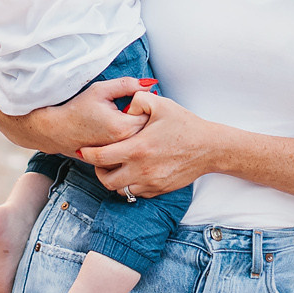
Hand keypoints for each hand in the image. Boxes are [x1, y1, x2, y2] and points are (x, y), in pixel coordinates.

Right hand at [25, 76, 148, 157]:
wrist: (57, 131)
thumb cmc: (77, 109)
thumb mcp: (101, 90)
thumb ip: (127, 85)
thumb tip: (150, 84)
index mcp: (123, 127)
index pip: (151, 114)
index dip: (145, 105)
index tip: (133, 101)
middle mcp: (124, 145)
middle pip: (148, 130)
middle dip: (143, 118)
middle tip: (128, 110)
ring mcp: (119, 155)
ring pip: (140, 141)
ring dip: (137, 131)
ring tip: (121, 121)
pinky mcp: (113, 161)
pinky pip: (130, 150)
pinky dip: (128, 142)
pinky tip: (116, 134)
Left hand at [81, 91, 216, 198]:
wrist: (209, 148)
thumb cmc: (185, 125)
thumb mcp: (162, 104)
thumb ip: (138, 99)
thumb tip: (125, 105)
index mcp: (137, 149)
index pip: (101, 157)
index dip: (88, 154)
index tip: (84, 149)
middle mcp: (141, 170)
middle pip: (106, 180)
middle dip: (98, 171)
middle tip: (100, 160)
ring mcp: (150, 182)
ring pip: (121, 190)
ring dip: (114, 179)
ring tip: (116, 166)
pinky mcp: (159, 189)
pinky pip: (137, 192)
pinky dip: (130, 184)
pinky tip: (134, 171)